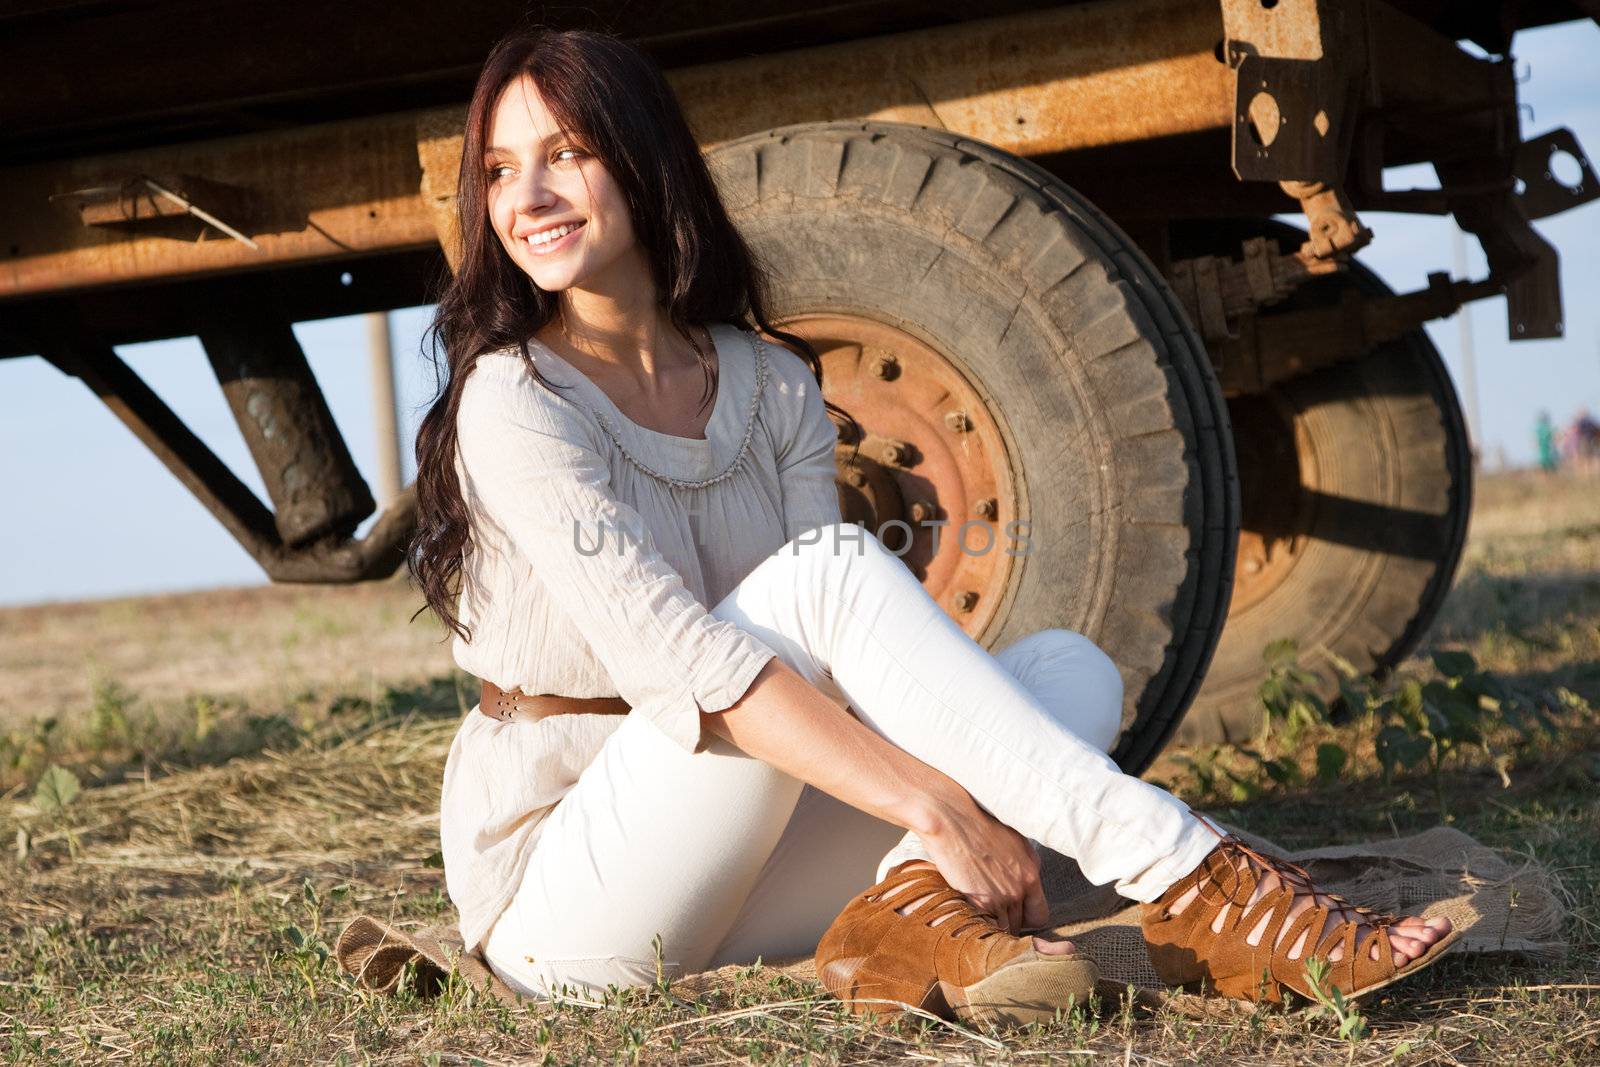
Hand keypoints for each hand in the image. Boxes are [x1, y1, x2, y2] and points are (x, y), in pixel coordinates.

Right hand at [918, 796, 1049, 935]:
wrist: (952, 820)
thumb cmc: (977, 824)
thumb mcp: (1013, 842)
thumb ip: (1021, 866)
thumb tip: (1020, 881)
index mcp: (1032, 871)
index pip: (1040, 915)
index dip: (1026, 918)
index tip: (1013, 914)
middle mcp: (1021, 887)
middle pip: (1020, 925)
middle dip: (1007, 922)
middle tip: (991, 914)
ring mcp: (1001, 897)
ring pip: (1003, 929)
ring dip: (992, 926)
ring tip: (979, 918)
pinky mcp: (980, 902)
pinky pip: (985, 928)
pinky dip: (978, 926)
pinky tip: (969, 917)